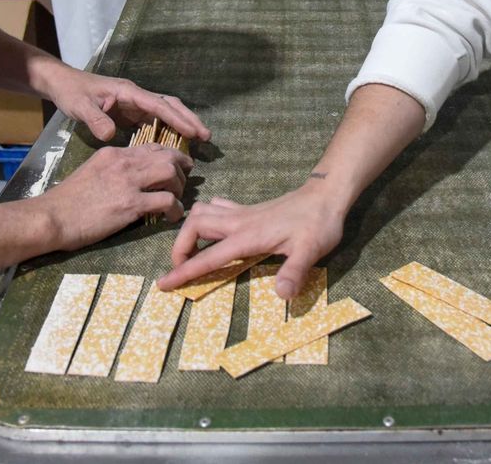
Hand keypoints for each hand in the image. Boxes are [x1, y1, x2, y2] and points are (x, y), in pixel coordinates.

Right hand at [38, 144, 192, 250]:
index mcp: (113, 153)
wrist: (52, 217)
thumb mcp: (91, 172)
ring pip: (169, 172)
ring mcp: (128, 182)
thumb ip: (112, 170)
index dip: (169, 154)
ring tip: (177, 199)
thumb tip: (131, 179)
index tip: (176, 166)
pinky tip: (172, 216)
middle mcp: (123, 162)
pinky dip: (175, 209)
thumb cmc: (66, 201)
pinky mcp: (131, 204)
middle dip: (181, 167)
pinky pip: (166, 200)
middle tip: (185, 180)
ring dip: (179, 186)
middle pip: (166, 155)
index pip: (150, 146)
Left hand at [40, 68, 209, 144]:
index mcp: (129, 92)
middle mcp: (136, 96)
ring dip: (181, 123)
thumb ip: (95, 120)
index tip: (194, 132)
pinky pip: (154, 120)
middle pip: (169, 105)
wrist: (63, 85)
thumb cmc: (72, 93)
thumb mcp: (80, 107)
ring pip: (165, 111)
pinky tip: (173, 144)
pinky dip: (167, 129)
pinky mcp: (130, 112)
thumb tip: (110, 135)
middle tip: (206, 136)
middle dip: (188, 119)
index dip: (177, 119)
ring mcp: (134, 104)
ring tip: (198, 140)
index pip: (159, 105)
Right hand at [157, 181, 347, 298]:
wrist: (326, 194)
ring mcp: (243, 214)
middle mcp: (239, 222)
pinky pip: (217, 208)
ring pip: (202, 212)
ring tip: (192, 251)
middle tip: (181, 269)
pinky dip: (206, 217)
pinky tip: (213, 230)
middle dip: (180, 247)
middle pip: (194, 225)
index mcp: (247, 236)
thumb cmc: (319, 224)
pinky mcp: (249, 210)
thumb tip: (281, 296)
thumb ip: (294, 272)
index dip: (184, 272)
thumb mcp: (311, 251)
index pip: (208, 256)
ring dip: (190, 230)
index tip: (163, 284)